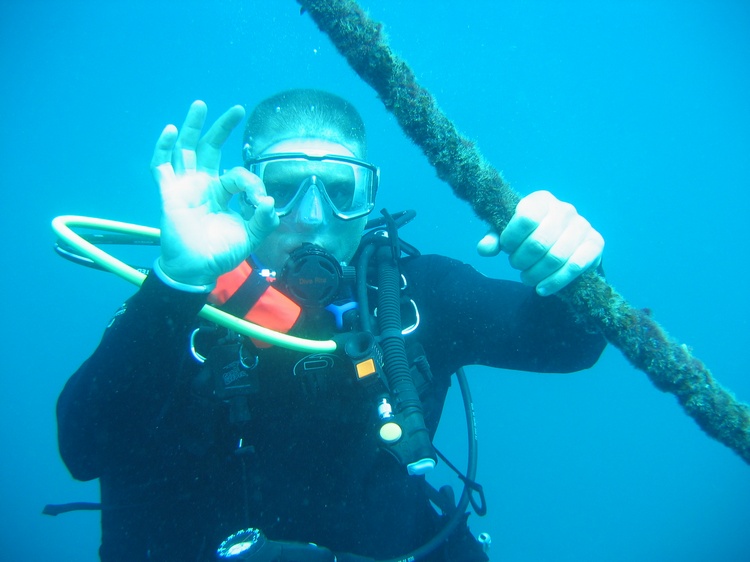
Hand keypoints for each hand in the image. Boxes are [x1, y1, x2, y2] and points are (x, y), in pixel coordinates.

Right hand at [150, 101, 277, 286]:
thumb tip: (270, 201)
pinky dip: (163, 147)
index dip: (252, 183)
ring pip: (185, 149)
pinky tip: (171, 130)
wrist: (196, 270)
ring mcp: (184, 186)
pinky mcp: (168, 193)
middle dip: (222, 128)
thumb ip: (263, 221)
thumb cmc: (220, 253)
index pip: (238, 175)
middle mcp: (203, 184)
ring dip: (193, 127)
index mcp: (222, 193)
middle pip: (210, 148)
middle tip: (236, 110)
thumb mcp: (250, 237)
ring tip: (200, 105)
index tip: (261, 202)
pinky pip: (161, 166)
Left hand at [477, 190, 603, 295]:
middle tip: (516, 266)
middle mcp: (564, 209)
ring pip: (555, 257)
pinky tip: (541, 289)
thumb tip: (484, 249)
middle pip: (538, 242)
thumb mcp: (508, 236)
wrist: (565, 245)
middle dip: (521, 261)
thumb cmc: (529, 237)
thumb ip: (493, 239)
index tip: (506, 248)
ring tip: (526, 278)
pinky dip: (554, 282)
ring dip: (535, 274)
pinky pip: (574, 267)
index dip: (511, 238)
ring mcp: (583, 226)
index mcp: (541, 200)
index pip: (525, 218)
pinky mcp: (595, 244)